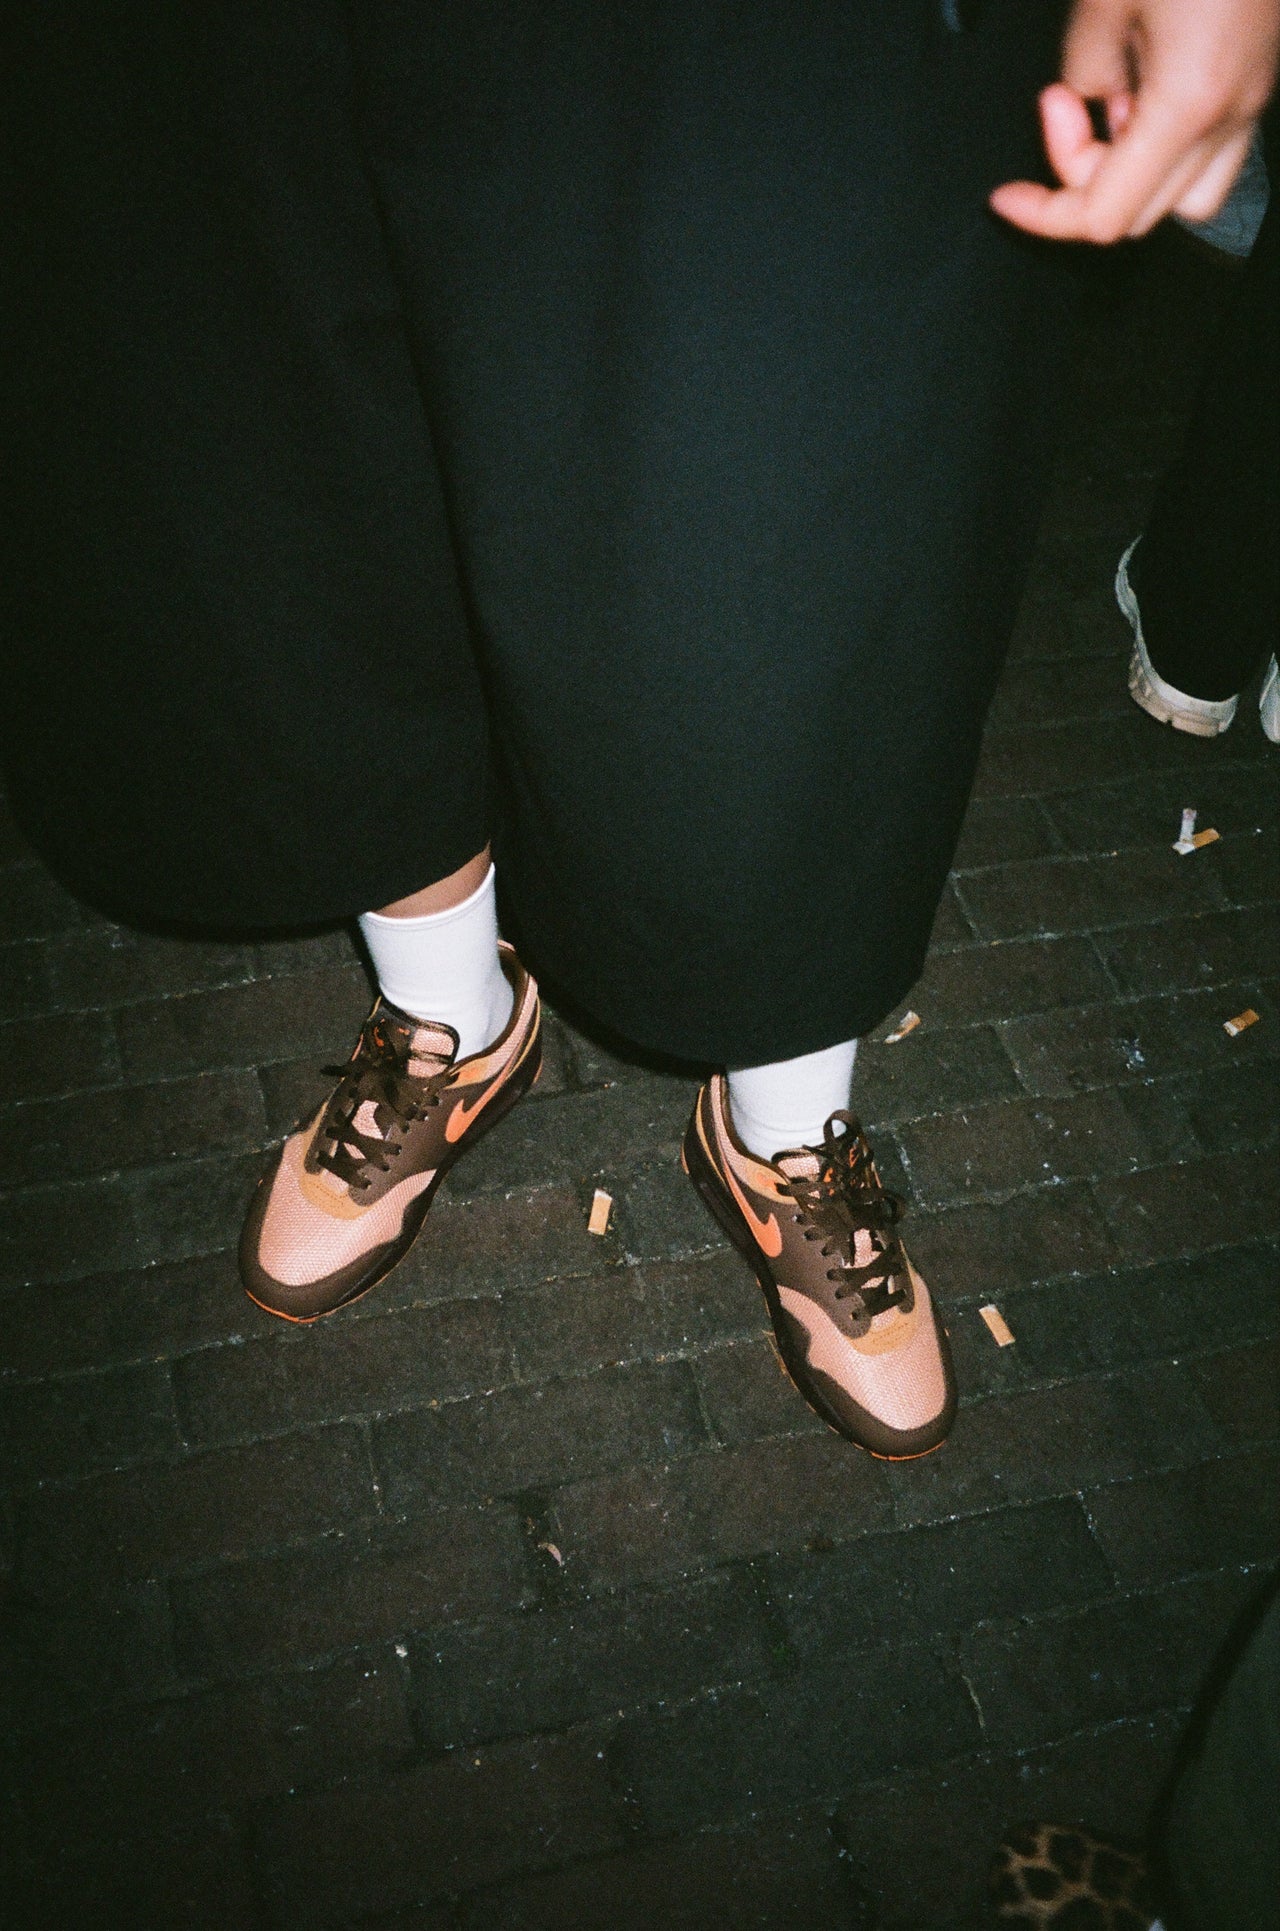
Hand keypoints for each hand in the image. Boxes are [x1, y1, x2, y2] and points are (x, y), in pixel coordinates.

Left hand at [989, 0, 1279, 242]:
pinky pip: (1207, 151)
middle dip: (1082, 178)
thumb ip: (1084, 64)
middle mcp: (1229, 115)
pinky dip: (1165, 146)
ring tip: (1111, 102)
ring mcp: (1250, 101)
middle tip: (1059, 105)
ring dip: (1133, 174)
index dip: (1045, 215)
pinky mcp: (1254, 79)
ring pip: (1184, 197)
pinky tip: (1145, 86)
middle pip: (1139, 217)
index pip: (1102, 217)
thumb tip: (1082, 100)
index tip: (1007, 195)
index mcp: (1189, 105)